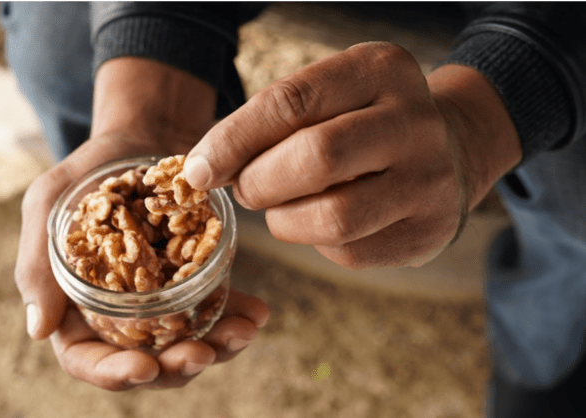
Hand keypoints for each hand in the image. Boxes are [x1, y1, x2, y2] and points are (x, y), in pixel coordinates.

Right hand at [14, 58, 269, 389]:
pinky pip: (215, 309)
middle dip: (176, 366)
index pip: (87, 357)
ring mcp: (161, 299)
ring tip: (242, 331)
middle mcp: (119, 311)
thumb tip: (37, 330)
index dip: (112, 372)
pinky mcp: (194, 281)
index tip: (145, 366)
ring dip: (217, 347)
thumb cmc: (90, 170)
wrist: (141, 141)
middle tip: (204, 352)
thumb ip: (37, 262)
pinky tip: (256, 312)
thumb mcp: (50, 203)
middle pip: (146, 360)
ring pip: (186, 343)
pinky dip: (235, 315)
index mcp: (76, 304)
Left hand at [184, 42, 521, 268]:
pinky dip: (316, 241)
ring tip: (280, 208)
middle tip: (245, 189)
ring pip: (333, 216)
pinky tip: (319, 221)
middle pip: (316, 158)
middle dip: (260, 182)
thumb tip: (207, 168)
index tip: (198, 169)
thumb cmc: (365, 121)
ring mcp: (429, 181)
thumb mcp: (330, 96)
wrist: (450, 149)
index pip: (291, 101)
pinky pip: (349, 252)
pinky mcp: (428, 232)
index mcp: (380, 70)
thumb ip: (272, 121)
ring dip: (284, 220)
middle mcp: (414, 122)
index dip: (233, 139)